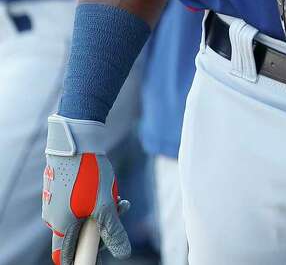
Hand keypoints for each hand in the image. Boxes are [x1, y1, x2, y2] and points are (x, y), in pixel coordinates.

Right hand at [42, 115, 130, 263]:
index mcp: (60, 226)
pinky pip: (78, 203)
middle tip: (121, 210)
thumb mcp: (106, 205)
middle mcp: (53, 218)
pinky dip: (95, 200)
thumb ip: (113, 232)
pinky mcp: (60, 190)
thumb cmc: (89, 174)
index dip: (85, 256)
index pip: (66, 255)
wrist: (76, 141)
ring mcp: (55, 203)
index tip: (103, 249)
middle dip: (103, 226)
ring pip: (82, 216)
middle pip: (79, 234)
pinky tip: (108, 187)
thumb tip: (124, 253)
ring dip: (103, 210)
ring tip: (119, 197)